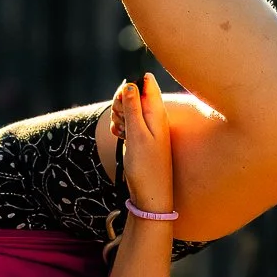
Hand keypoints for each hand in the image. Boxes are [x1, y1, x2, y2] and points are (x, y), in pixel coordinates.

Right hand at [109, 72, 173, 214]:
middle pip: (134, 94)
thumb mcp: (137, 135)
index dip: (130, 86)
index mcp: (157, 113)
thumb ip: (134, 108)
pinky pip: (127, 123)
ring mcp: (147, 127)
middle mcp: (154, 117)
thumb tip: (131, 82)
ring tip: (120, 131)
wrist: (150, 194)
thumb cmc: (146, 166)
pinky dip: (120, 126)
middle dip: (121, 102)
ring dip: (119, 115)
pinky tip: (118, 136)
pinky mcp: (140, 137)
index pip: (145, 83)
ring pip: (128, 109)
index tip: (122, 99)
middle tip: (120, 120)